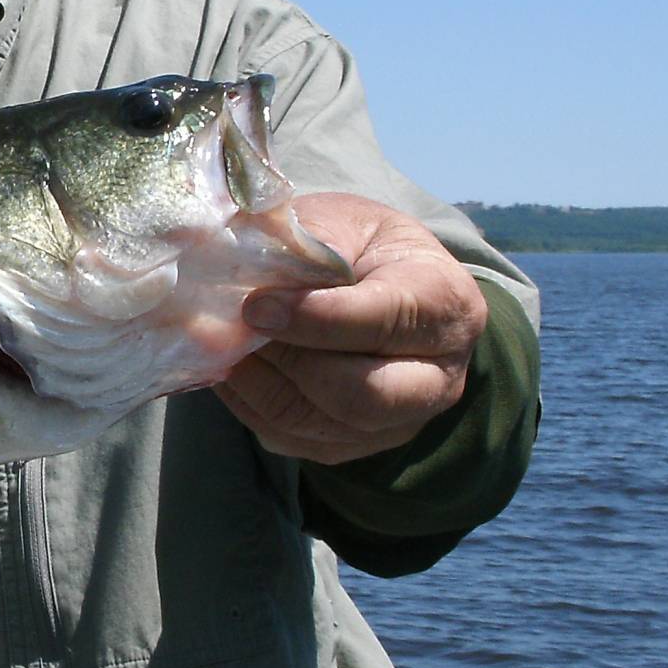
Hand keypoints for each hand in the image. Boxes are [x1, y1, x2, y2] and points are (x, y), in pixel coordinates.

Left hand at [215, 192, 486, 466]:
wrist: (373, 282)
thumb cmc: (356, 244)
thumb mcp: (337, 222)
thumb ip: (296, 244)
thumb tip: (228, 270)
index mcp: (444, 302)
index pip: (384, 320)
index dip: (314, 317)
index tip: (255, 305)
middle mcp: (437, 376)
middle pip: (362, 396)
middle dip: (289, 361)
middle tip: (239, 327)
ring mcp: (399, 422)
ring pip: (318, 423)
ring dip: (258, 383)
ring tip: (223, 341)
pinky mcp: (354, 446)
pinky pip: (292, 438)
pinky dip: (249, 403)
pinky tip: (230, 365)